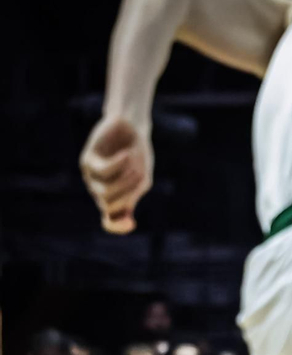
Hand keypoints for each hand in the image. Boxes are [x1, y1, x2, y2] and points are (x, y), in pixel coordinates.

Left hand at [80, 115, 153, 233]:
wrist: (129, 127)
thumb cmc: (137, 154)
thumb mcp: (140, 178)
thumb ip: (133, 197)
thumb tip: (125, 217)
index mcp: (115, 198)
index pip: (110, 221)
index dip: (117, 227)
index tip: (131, 224)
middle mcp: (100, 191)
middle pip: (111, 207)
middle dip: (128, 192)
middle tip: (140, 174)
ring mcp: (91, 177)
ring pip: (106, 192)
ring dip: (125, 181)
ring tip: (135, 164)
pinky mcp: (87, 161)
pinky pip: (103, 171)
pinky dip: (118, 164)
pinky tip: (127, 155)